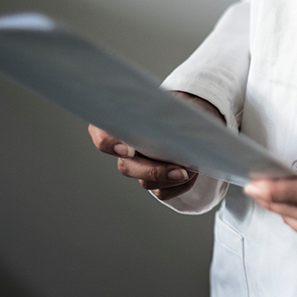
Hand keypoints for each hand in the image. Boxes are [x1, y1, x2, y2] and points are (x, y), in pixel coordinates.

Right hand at [87, 91, 219, 199]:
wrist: (190, 120)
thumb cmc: (176, 107)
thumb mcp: (173, 104)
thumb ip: (167, 111)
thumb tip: (176, 122)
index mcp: (121, 125)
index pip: (103, 136)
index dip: (111, 144)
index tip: (128, 150)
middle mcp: (123, 149)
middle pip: (127, 167)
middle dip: (155, 171)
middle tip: (180, 171)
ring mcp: (137, 167)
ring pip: (146, 183)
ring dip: (172, 178)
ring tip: (193, 167)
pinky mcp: (153, 182)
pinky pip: (162, 192)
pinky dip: (179, 186)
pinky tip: (192, 174)